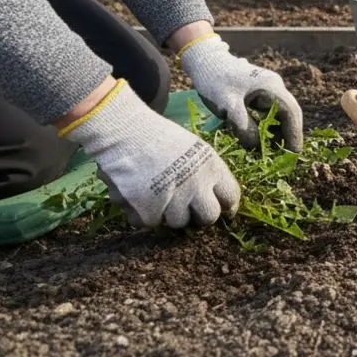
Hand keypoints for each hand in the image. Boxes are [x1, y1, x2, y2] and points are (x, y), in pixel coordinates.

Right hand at [61, 79, 240, 228]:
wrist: (125, 133)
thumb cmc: (160, 139)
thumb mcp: (195, 149)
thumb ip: (208, 174)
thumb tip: (221, 201)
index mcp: (212, 168)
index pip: (231, 197)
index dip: (225, 205)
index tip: (219, 208)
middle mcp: (197, 186)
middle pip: (209, 218)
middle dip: (199, 216)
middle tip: (185, 206)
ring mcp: (173, 200)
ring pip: (179, 223)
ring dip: (168, 213)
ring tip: (156, 192)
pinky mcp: (148, 210)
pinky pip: (149, 223)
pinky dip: (142, 213)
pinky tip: (138, 194)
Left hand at [176, 33, 303, 152]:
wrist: (203, 60)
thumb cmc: (215, 81)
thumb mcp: (228, 106)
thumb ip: (245, 127)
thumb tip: (258, 146)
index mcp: (271, 87)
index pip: (291, 113)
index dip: (294, 134)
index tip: (294, 153)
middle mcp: (274, 87)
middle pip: (289, 114)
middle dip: (287, 135)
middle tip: (283, 157)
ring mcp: (267, 89)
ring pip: (279, 114)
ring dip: (277, 132)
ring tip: (271, 151)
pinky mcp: (258, 92)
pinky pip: (268, 112)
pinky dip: (267, 126)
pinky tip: (260, 138)